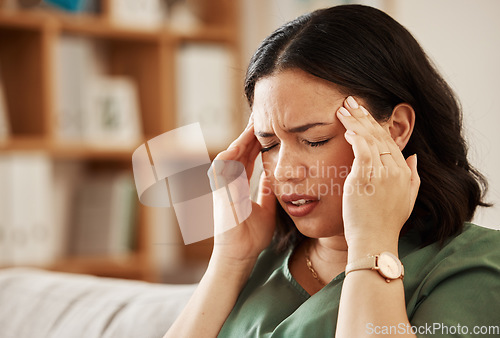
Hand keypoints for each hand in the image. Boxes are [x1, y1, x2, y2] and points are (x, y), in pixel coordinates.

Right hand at [210, 115, 275, 266]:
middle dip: (251, 134)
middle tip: (262, 115)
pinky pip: (221, 168)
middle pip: (240, 151)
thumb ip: (267, 191)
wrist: (240, 253)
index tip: (269, 126)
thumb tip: (275, 177)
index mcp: (239, 184)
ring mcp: (222, 186)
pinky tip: (241, 143)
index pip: (249, 156)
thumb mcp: (266, 207)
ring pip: (230, 154)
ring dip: (242, 139)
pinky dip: (230, 155)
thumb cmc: (251, 236)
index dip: (258, 141)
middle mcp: (229, 181)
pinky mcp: (217, 192)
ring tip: (254, 124)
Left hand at [336, 97, 419, 256]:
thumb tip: (413, 157)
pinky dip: (355, 138)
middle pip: (379, 135)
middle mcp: (395, 170)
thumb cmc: (386, 223)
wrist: (375, 240)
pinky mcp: (364, 179)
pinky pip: (362, 152)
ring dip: (355, 121)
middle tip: (350, 101)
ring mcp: (381, 174)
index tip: (363, 113)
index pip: (388, 141)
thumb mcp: (406, 199)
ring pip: (369, 140)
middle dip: (364, 116)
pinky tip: (347, 128)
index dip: (375, 125)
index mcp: (404, 172)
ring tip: (343, 109)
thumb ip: (412, 176)